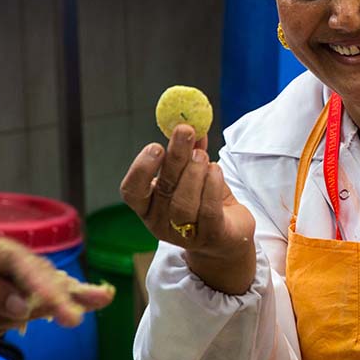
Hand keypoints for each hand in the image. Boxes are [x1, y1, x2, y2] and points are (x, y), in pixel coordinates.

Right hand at [120, 124, 256, 293]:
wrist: (228, 237)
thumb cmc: (204, 201)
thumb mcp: (193, 175)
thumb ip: (191, 152)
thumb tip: (194, 123)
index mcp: (148, 206)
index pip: (131, 191)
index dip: (140, 169)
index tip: (156, 146)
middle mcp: (161, 221)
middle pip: (164, 188)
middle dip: (175, 156)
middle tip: (185, 131)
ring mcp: (184, 233)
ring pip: (184, 203)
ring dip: (195, 172)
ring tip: (203, 155)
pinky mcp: (211, 237)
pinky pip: (208, 210)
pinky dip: (212, 185)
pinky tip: (216, 170)